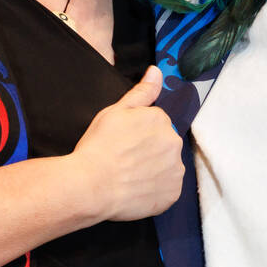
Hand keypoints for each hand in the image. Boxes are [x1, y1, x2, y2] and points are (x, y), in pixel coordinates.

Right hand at [70, 67, 183, 219]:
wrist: (91, 185)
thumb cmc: (99, 146)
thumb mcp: (115, 111)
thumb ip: (141, 92)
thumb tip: (157, 71)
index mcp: (161, 120)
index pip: (156, 124)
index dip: (138, 134)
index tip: (123, 143)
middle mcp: (174, 143)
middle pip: (164, 144)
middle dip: (149, 150)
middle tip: (125, 160)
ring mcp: (175, 171)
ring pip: (167, 167)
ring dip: (154, 170)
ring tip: (130, 177)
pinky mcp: (172, 194)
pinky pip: (167, 189)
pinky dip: (155, 190)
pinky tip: (136, 190)